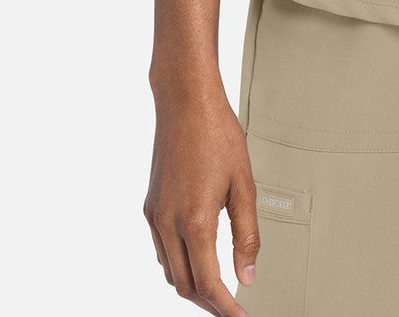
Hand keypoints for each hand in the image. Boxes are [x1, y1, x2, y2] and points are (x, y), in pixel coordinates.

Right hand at [143, 84, 259, 314]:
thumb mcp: (244, 184)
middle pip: (185, 286)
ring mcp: (155, 215)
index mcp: (195, 220)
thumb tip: (248, 275)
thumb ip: (247, 235)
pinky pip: (161, 250)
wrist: (185, 102)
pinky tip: (197, 258)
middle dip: (209, 303)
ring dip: (193, 286)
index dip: (225, 309)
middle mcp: (168, 223)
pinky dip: (179, 265)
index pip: (208, 284)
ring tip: (219, 289)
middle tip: (233, 308)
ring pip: (170, 271)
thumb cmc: (217, 134)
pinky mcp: (150, 206)